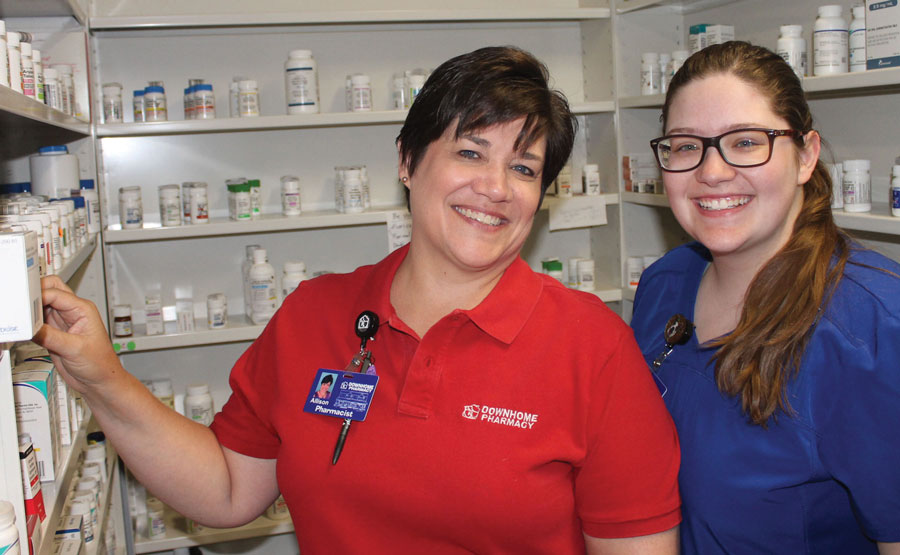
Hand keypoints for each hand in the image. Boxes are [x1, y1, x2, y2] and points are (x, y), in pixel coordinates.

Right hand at [33, 275, 122, 393]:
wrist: (99, 381)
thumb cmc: (100, 364)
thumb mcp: (75, 349)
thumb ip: (51, 336)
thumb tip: (32, 326)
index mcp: (83, 309)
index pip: (55, 293)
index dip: (38, 296)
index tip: (25, 306)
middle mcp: (72, 312)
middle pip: (49, 290)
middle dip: (34, 294)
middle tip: (23, 306)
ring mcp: (61, 322)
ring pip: (40, 305)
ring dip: (30, 310)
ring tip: (23, 319)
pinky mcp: (52, 334)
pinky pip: (36, 322)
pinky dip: (29, 323)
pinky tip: (25, 329)